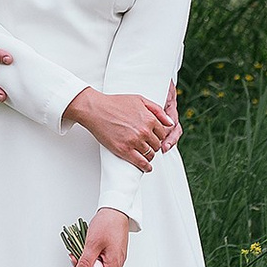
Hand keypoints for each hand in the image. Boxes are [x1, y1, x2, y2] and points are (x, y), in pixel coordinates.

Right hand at [62, 85, 176, 171]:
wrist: (96, 109)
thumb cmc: (115, 103)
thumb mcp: (140, 100)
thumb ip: (158, 110)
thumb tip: (170, 123)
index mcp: (149, 119)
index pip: (163, 133)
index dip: (158, 135)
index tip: (154, 137)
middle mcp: (144, 131)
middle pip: (157, 144)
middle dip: (154, 145)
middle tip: (148, 144)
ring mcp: (134, 142)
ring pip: (150, 154)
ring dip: (149, 155)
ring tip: (145, 154)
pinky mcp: (124, 150)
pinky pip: (141, 163)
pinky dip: (146, 167)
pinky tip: (146, 167)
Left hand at [74, 204, 137, 266]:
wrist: (115, 209)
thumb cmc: (107, 224)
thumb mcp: (92, 245)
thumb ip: (85, 263)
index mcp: (115, 264)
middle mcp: (118, 263)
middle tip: (76, 266)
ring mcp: (116, 257)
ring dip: (89, 266)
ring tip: (77, 256)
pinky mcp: (113, 251)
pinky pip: (103, 261)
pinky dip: (93, 259)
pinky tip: (85, 252)